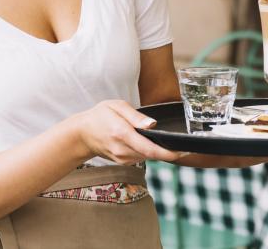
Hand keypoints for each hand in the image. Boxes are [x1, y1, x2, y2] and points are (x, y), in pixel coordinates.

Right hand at [70, 100, 184, 164]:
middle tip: (184, 145)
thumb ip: (136, 116)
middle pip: (153, 155)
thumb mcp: (116, 106)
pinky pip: (142, 157)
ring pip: (148, 156)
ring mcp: (122, 158)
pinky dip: (148, 151)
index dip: (169, 153)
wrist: (83, 134)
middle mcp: (123, 150)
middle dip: (169, 151)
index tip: (184, 151)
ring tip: (166, 140)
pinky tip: (149, 142)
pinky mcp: (124, 162)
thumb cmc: (100, 116)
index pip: (150, 149)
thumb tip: (153, 124)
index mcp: (122, 134)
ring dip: (158, 150)